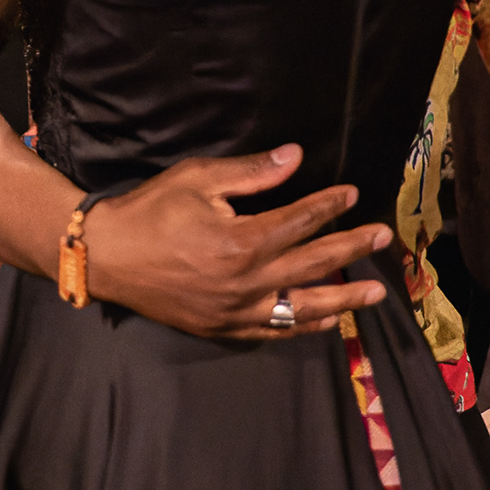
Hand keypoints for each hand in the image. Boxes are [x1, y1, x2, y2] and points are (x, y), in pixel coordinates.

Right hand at [87, 145, 393, 339]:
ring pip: (302, 307)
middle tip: (384, 237)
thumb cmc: (149, 211)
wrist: (105, 256)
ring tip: (374, 294)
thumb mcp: (198, 179)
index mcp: (242, 241)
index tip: (353, 195)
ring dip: (343, 300)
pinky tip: (326, 322)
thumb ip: (252, 172)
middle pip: (313, 264)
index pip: (301, 221)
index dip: (330, 206)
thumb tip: (295, 158)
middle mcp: (246, 282)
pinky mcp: (222, 328)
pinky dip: (303, 327)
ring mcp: (236, 311)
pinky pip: (274, 332)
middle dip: (353, 248)